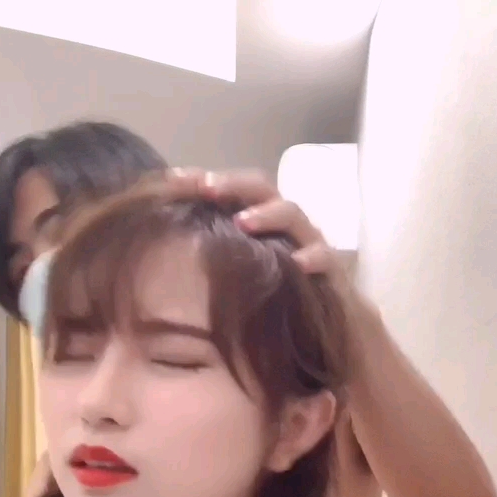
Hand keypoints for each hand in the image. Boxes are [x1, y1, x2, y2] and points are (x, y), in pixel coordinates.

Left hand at [170, 167, 353, 286]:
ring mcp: (308, 240)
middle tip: (207, 188)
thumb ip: (211, 254)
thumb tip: (166, 243)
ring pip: (291, 214)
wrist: (331, 318)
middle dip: (234, 184)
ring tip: (242, 222)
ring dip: (267, 214)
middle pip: (261, 188)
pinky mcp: (330, 266)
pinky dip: (310, 256)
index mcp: (258, 217)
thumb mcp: (240, 269)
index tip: (173, 178)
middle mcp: (283, 222)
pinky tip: (296, 264)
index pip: (231, 188)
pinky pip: (323, 256)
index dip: (203, 179)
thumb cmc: (278, 290)